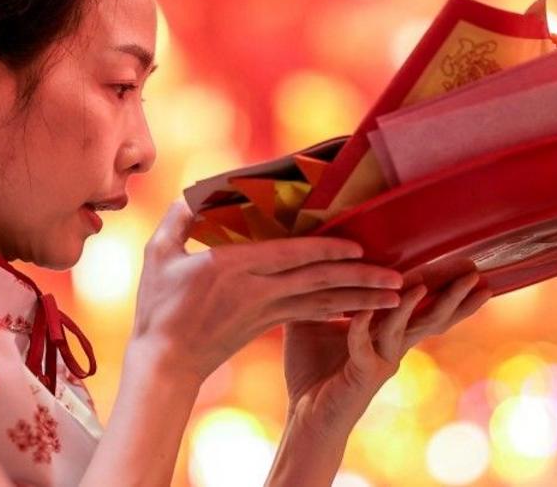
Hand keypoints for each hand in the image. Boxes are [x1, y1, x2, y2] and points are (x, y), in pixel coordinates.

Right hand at [130, 197, 406, 384]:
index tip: (357, 245)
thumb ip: (179, 220)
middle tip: (399, 278)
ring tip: (395, 297)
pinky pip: (308, 315)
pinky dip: (336, 310)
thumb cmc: (157, 307)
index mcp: (234, 268)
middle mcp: (258, 290)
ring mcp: (265, 311)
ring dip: (361, 298)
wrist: (165, 363)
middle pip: (318, 280)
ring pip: (322, 300)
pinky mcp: (266, 326)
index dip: (327, 250)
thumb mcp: (158, 255)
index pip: (291, 256)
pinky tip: (358, 310)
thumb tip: (191, 193)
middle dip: (361, 278)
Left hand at [281, 271, 491, 428]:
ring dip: (420, 303)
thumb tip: (312, 260)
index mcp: (387, 332)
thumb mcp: (314, 321)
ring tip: (431, 284)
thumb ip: (322, 293)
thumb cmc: (311, 368)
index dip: (442, 282)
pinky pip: (364, 343)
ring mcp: (383, 360)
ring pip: (409, 326)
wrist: (305, 416)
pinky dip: (362, 326)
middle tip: (475, 269)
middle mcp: (393, 345)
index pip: (421, 302)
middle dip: (453, 292)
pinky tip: (364, 311)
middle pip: (432, 314)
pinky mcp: (364, 374)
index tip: (467, 262)